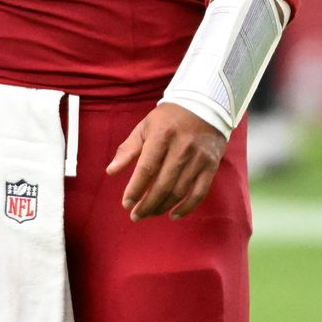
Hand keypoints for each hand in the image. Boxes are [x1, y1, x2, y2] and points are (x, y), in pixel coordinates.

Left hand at [105, 103, 227, 221]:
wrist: (204, 106)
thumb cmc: (168, 118)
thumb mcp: (145, 127)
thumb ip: (127, 149)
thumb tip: (110, 172)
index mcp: (162, 136)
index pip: (146, 169)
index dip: (135, 189)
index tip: (126, 204)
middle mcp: (182, 148)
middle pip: (163, 184)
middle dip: (147, 204)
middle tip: (136, 215)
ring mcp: (198, 158)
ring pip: (179, 191)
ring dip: (162, 207)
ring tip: (149, 213)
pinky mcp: (211, 166)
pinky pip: (199, 193)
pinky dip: (186, 208)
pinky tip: (173, 215)